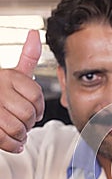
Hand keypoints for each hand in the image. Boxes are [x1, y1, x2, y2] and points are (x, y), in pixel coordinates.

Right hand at [0, 30, 43, 152]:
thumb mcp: (12, 74)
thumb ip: (26, 57)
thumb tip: (34, 34)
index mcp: (7, 76)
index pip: (37, 97)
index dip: (38, 109)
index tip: (33, 111)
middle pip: (29, 114)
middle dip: (28, 123)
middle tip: (21, 122)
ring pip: (18, 127)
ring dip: (20, 135)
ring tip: (16, 131)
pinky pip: (5, 139)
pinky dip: (12, 145)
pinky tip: (12, 141)